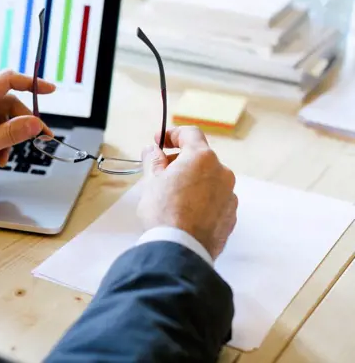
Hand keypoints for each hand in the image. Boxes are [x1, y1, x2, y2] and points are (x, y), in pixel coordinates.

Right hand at [137, 127, 237, 259]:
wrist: (181, 249)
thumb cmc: (164, 212)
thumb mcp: (151, 181)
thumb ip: (153, 159)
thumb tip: (153, 150)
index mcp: (201, 157)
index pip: (190, 133)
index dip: (172, 134)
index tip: (159, 141)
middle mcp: (222, 172)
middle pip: (200, 157)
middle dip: (180, 161)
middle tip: (161, 172)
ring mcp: (229, 194)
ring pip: (209, 179)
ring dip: (193, 180)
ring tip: (173, 196)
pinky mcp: (231, 215)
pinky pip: (215, 199)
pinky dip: (202, 199)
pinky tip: (186, 211)